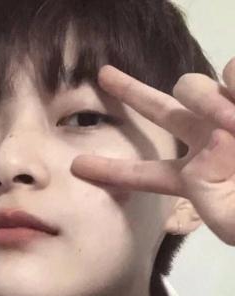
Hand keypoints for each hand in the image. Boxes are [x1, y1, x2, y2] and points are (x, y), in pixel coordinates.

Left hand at [71, 58, 234, 244]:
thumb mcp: (233, 222)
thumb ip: (213, 201)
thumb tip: (208, 153)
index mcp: (192, 177)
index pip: (144, 174)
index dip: (112, 171)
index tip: (77, 167)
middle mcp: (204, 141)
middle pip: (159, 111)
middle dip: (130, 92)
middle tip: (104, 76)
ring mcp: (227, 115)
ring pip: (192, 86)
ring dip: (206, 100)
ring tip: (232, 127)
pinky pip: (233, 73)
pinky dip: (234, 83)